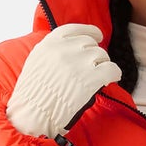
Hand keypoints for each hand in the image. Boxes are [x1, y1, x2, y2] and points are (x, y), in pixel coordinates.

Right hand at [6, 23, 123, 141]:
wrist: (33, 115)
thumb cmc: (32, 96)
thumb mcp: (35, 63)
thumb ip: (50, 52)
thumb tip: (67, 47)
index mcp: (50, 44)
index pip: (75, 30)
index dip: (89, 32)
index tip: (97, 36)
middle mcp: (65, 50)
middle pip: (90, 44)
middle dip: (94, 55)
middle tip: (93, 68)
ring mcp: (79, 63)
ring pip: (102, 55)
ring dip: (102, 65)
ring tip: (98, 77)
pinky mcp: (91, 79)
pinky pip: (112, 69)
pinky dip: (114, 73)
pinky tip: (112, 78)